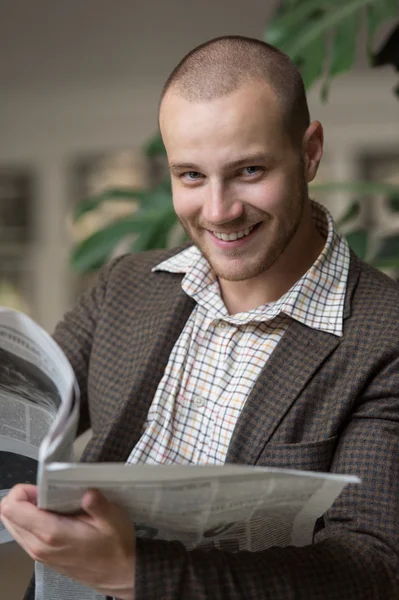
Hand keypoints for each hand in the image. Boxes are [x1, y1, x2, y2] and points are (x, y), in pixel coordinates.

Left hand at [0, 484, 134, 599]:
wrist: (119, 574)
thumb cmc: (116, 546)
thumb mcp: (113, 520)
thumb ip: (98, 505)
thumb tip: (88, 491)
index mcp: (52, 533)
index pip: (12, 508)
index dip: (23, 491)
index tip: (43, 486)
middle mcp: (38, 545)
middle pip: (7, 516)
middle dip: (22, 498)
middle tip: (48, 492)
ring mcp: (38, 553)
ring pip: (13, 526)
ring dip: (25, 510)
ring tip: (52, 503)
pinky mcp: (42, 557)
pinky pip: (23, 535)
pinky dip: (30, 521)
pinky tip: (54, 516)